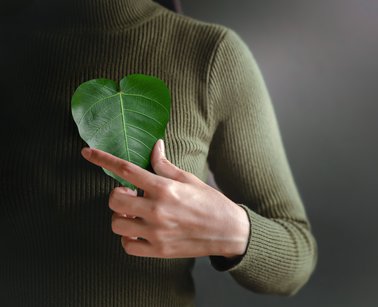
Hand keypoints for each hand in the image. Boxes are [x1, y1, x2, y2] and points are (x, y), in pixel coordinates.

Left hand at [80, 139, 249, 258]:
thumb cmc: (210, 202)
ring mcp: (156, 232)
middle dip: (117, 195)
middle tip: (130, 195)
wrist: (228, 231)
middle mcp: (157, 210)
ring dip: (122, 217)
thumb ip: (166, 166)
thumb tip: (155, 146)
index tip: (87, 152)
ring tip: (135, 214)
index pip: (126, 170)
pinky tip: (139, 231)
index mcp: (165, 188)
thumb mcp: (190, 179)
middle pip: (114, 200)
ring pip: (117, 224)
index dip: (103, 159)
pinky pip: (127, 246)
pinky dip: (128, 238)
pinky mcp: (158, 250)